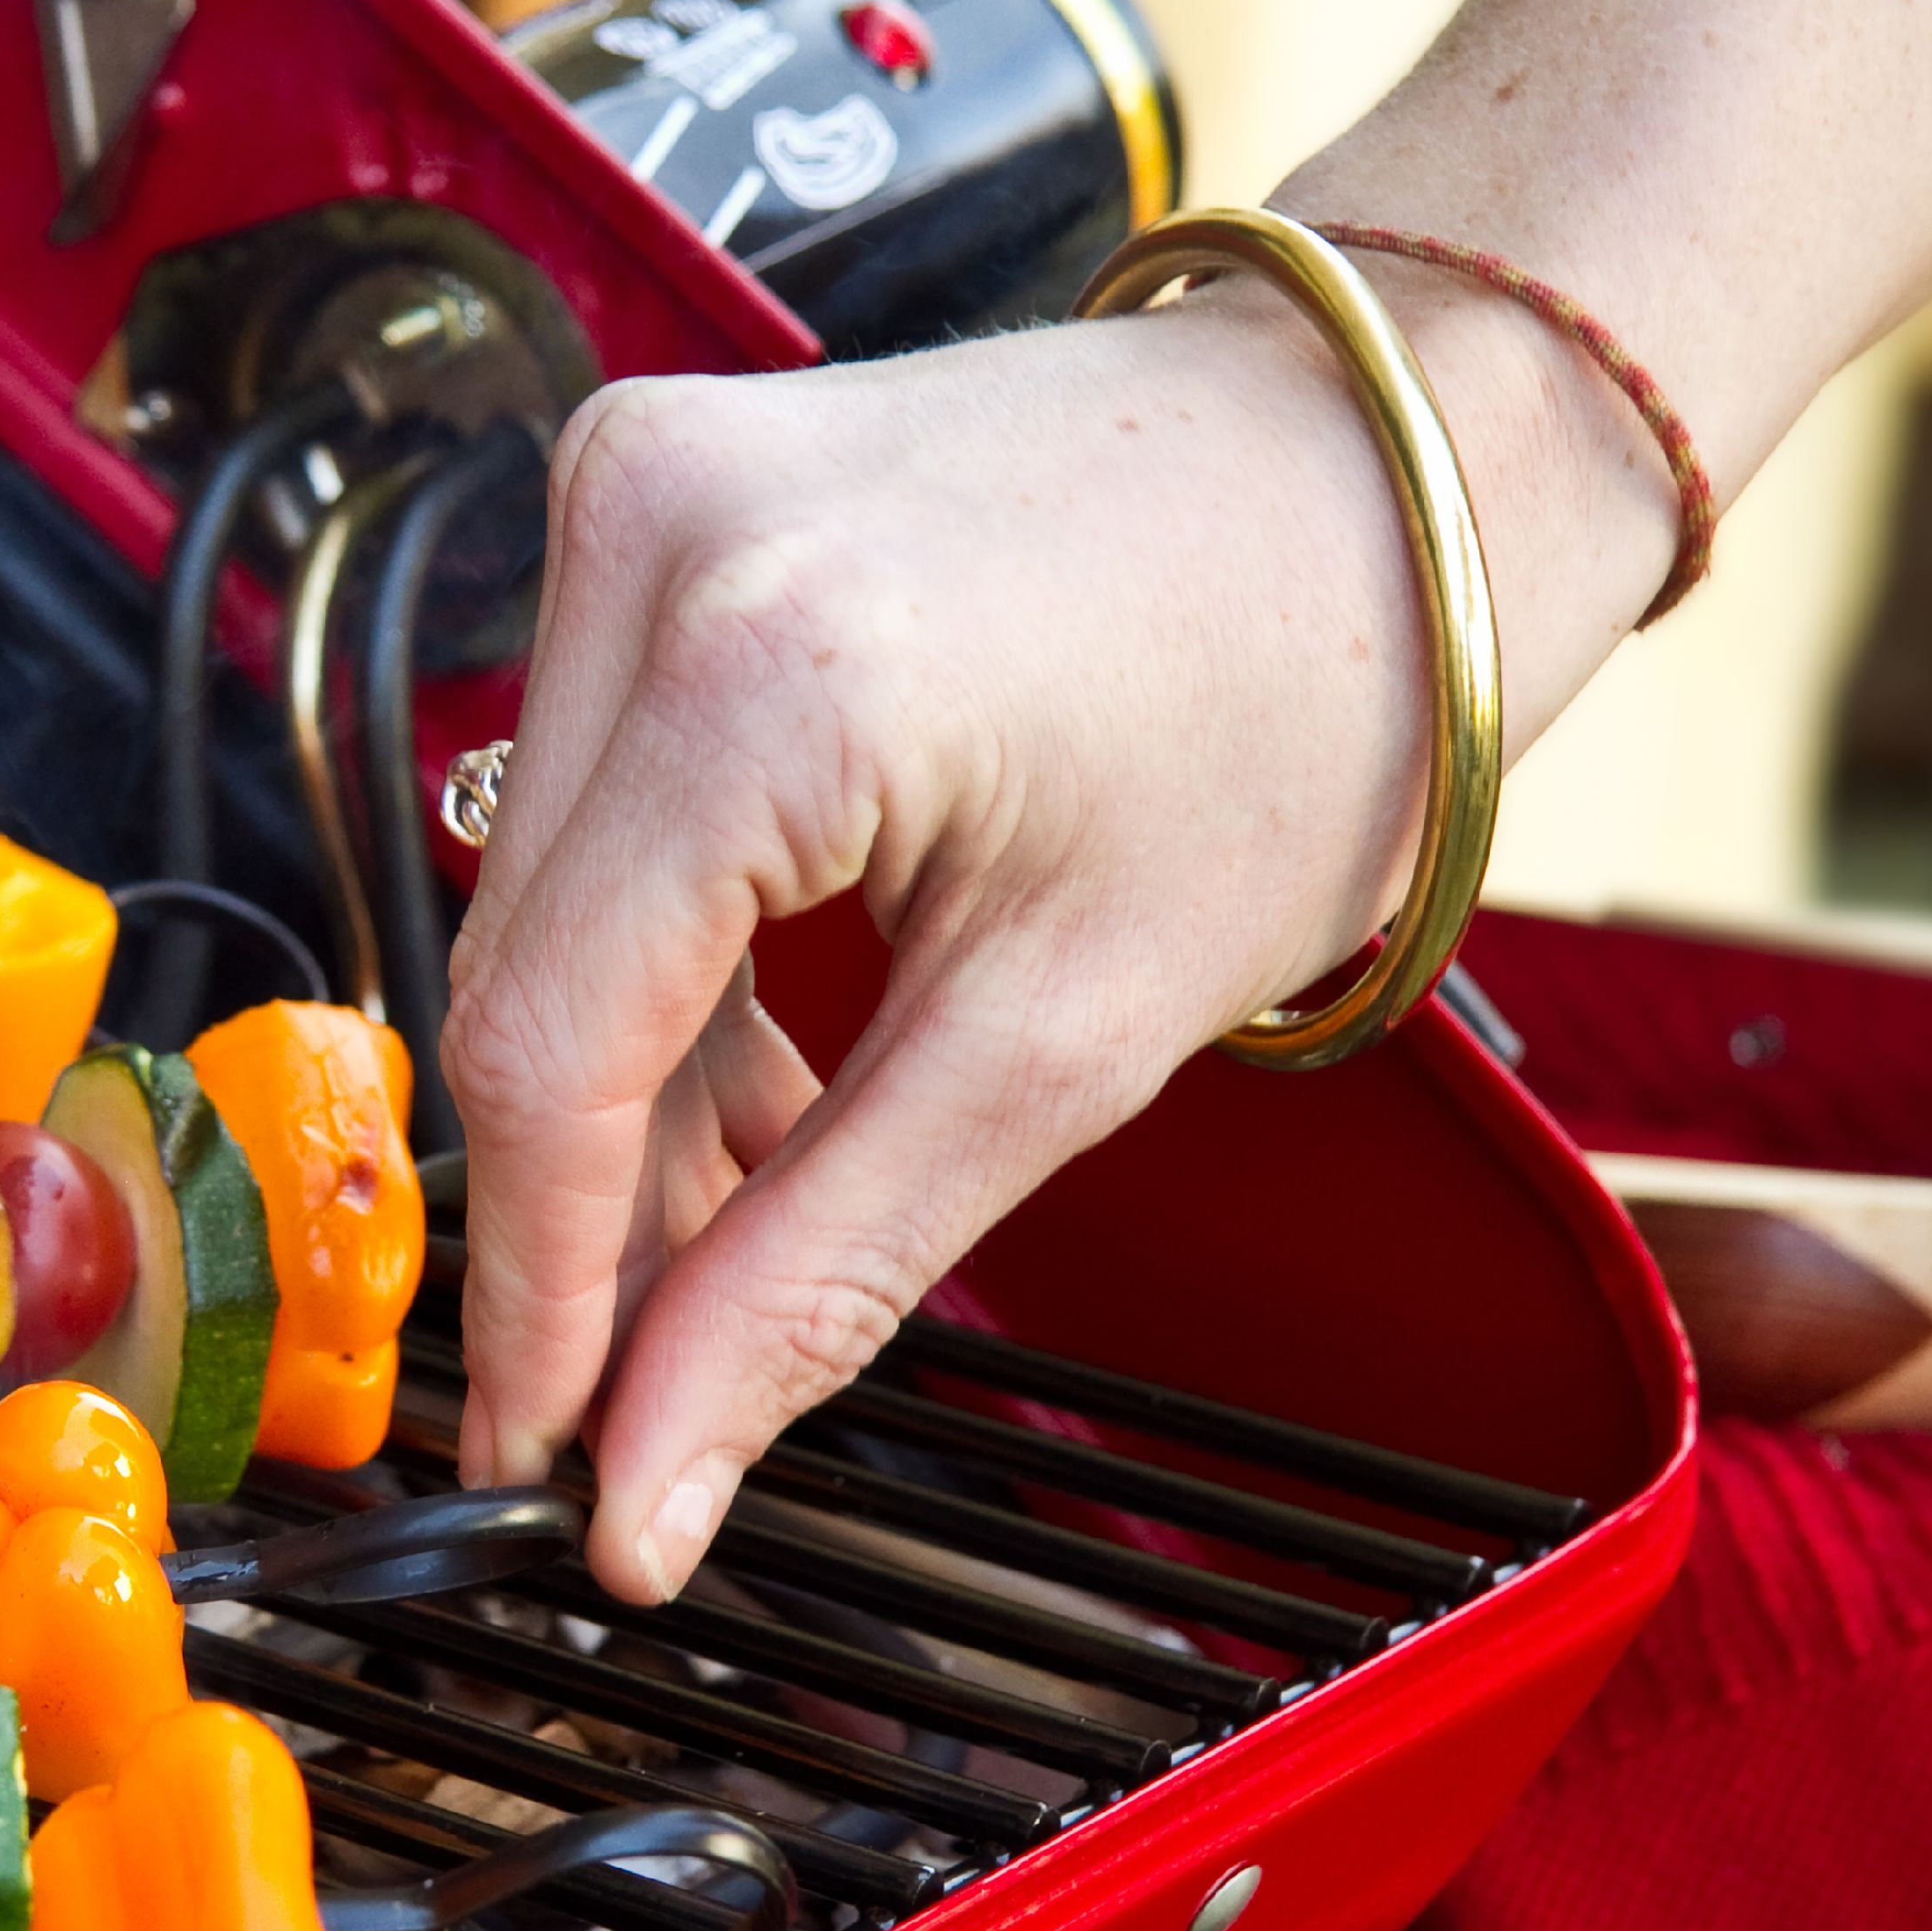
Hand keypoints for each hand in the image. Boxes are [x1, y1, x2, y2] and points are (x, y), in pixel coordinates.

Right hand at [440, 273, 1657, 1604]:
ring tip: (764, 1193)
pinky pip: (590, 788)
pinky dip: (660, 947)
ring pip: (538, 891)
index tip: (547, 1458)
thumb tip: (646, 1479)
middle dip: (592, 1199)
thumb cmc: (1312, 690)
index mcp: (758, 666)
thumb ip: (819, 1268)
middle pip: (519, 969)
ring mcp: (638, 493)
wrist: (1412, 451)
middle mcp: (650, 537)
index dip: (539, 1290)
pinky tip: (761, 1054)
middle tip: (667, 1371)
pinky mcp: (656, 495)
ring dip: (628, 1078)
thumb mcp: (1068, 1035)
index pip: (545, 1046)